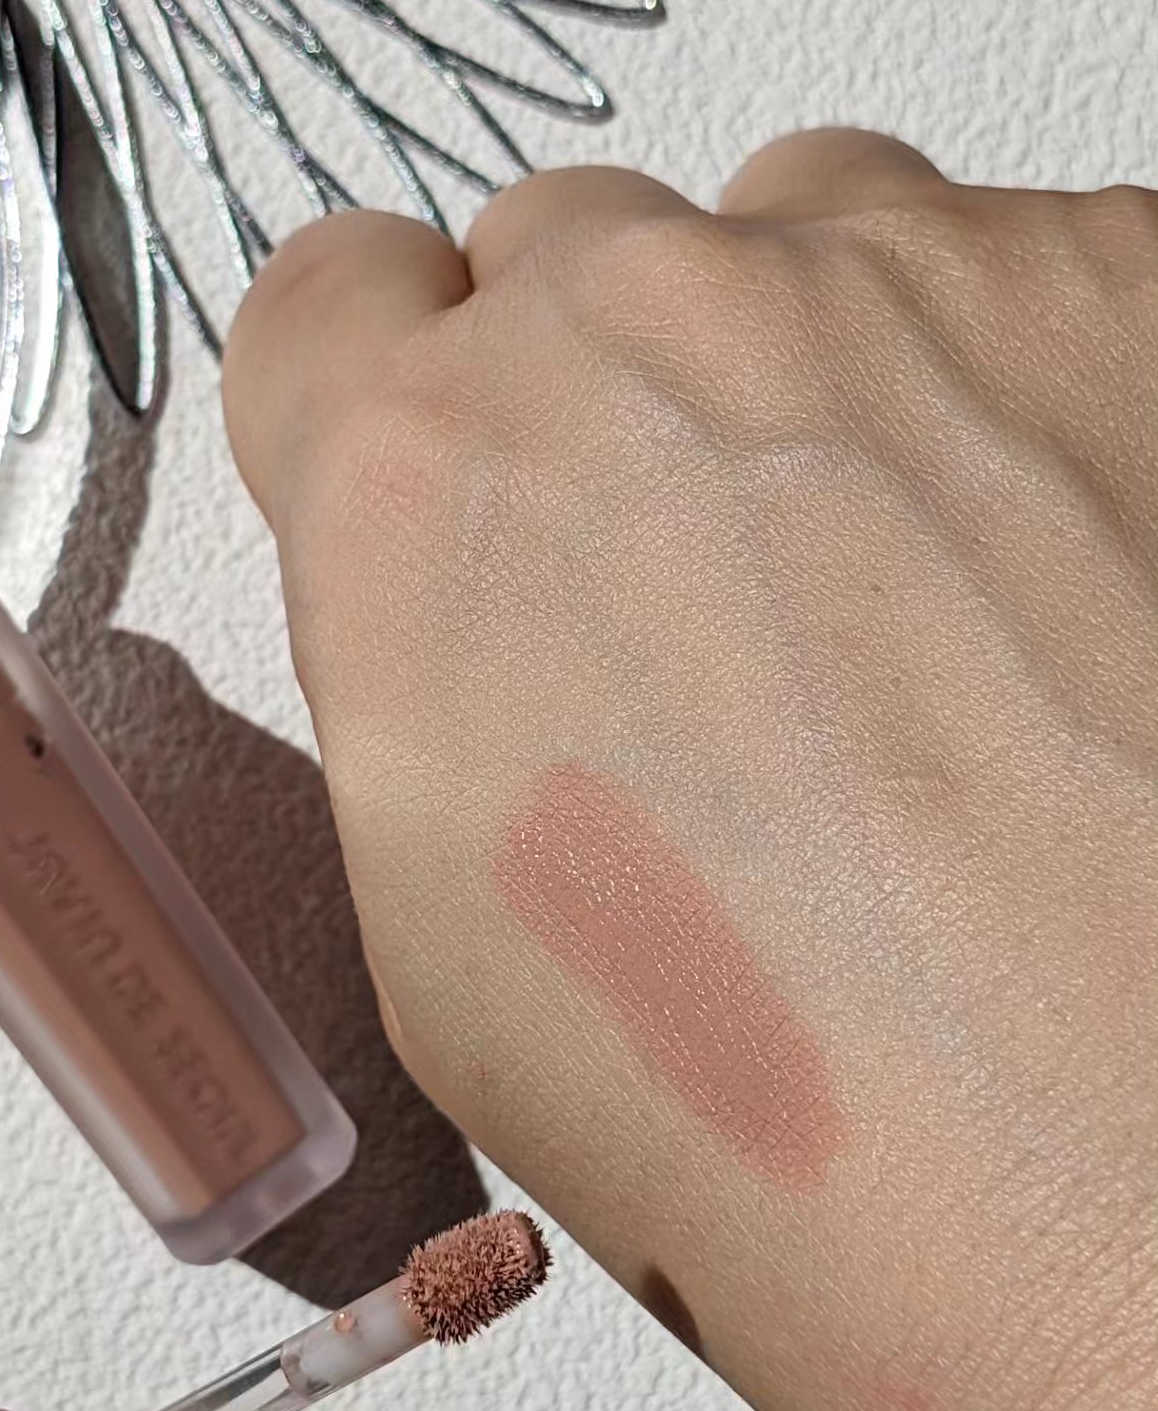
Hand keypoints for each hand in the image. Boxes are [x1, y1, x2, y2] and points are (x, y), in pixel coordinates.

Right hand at [223, 130, 1157, 1410]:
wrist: (1116, 1175)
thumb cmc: (781, 1115)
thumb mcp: (444, 915)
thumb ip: (416, 663)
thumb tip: (466, 587)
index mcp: (420, 480)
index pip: (330, 298)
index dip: (379, 383)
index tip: (443, 447)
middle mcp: (638, 325)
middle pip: (568, 256)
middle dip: (602, 393)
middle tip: (707, 580)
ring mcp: (894, 280)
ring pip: (794, 235)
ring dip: (809, 369)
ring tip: (906, 584)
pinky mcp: (1118, 283)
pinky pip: (1009, 278)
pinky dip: (1014, 393)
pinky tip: (1061, 587)